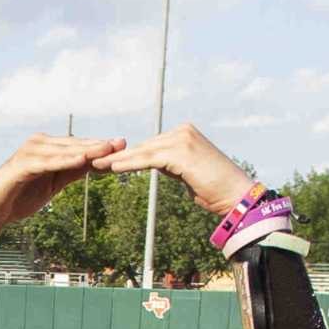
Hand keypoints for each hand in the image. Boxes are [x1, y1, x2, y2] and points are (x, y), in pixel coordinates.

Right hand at [0, 134, 127, 230]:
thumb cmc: (21, 196)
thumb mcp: (54, 183)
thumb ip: (73, 170)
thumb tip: (100, 163)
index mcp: (47, 147)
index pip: (79, 145)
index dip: (100, 146)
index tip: (124, 145)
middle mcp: (38, 144)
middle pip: (74, 144)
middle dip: (98, 146)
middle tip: (122, 144)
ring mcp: (29, 153)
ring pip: (63, 151)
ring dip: (85, 150)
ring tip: (107, 150)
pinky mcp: (21, 166)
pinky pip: (46, 162)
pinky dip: (64, 161)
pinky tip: (81, 160)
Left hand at [91, 124, 253, 216]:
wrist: (237, 197)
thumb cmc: (213, 189)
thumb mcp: (184, 171)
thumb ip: (168, 162)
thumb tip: (150, 161)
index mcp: (183, 133)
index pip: (148, 145)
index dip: (125, 155)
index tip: (103, 161)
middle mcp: (182, 132)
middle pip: (142, 146)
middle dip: (117, 156)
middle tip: (92, 161)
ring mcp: (182, 139)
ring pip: (142, 152)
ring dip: (117, 160)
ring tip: (95, 165)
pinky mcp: (181, 152)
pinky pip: (149, 159)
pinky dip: (129, 164)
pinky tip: (112, 168)